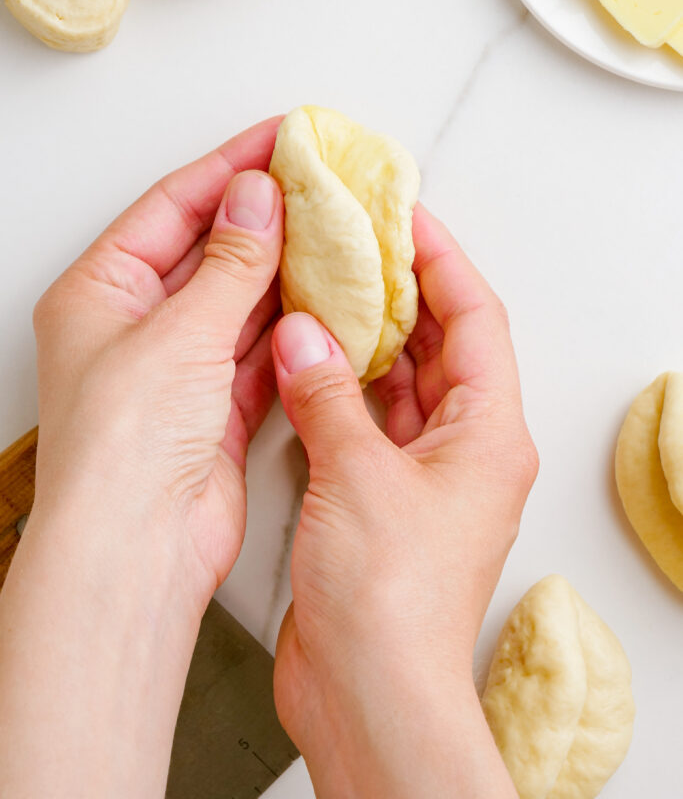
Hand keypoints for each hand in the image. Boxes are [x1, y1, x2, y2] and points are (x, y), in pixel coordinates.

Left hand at [32, 117, 283, 605]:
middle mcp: (135, 324)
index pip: (172, 206)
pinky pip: (260, 348)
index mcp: (100, 291)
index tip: (282, 138)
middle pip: (209, 248)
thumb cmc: (122, 448)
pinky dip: (293, 323)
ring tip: (336, 228)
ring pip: (241, 298)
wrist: (136, 552)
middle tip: (321, 180)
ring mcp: (177, 367)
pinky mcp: (216, 406)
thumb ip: (231, 262)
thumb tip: (259, 195)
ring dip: (285, 268)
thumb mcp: (178, 331)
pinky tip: (329, 296)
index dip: (229, 167)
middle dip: (265, 215)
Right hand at [271, 204, 537, 798]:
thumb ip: (329, 392)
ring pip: (402, 382)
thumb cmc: (393, 602)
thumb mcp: (359, 473)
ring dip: (368, 337)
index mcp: (488, 434)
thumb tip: (306, 333)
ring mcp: (424, 476)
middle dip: (402, 292)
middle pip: (441, 345)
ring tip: (329, 286)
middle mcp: (466, 450)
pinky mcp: (383, 499)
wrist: (372, 694)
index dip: (442, 260)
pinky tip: (310, 357)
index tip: (406, 215)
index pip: (475, 319)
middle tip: (359, 243)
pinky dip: (342, 386)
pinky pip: (368, 420)